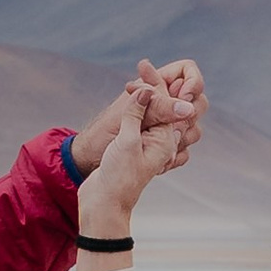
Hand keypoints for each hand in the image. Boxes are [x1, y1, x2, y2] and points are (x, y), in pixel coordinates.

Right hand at [73, 61, 204, 251]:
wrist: (103, 203)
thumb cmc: (117, 177)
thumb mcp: (127, 142)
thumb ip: (137, 115)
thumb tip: (148, 90)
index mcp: (166, 140)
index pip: (167, 104)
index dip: (155, 83)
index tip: (143, 66)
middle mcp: (161, 142)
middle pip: (163, 108)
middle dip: (153, 90)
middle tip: (137, 75)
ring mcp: (148, 146)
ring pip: (152, 115)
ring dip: (144, 101)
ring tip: (132, 89)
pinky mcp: (135, 150)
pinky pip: (141, 125)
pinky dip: (136, 112)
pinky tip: (130, 104)